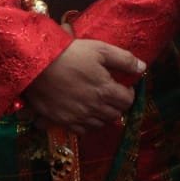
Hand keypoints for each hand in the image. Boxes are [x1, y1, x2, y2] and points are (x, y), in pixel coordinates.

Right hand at [22, 39, 144, 134]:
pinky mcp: (63, 121)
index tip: (122, 86)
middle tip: (110, 94)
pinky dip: (86, 124)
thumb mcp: (100, 49)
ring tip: (97, 103)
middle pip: (115, 114)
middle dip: (117, 105)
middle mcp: (94, 108)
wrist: (36, 65)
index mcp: (106, 91)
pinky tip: (82, 112)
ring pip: (100, 124)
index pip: (128, 101)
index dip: (128, 93)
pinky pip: (81, 131)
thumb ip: (124, 60)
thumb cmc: (69, 54)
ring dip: (103, 115)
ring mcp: (78, 117)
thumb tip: (143, 68)